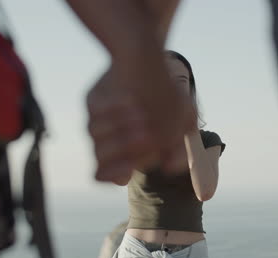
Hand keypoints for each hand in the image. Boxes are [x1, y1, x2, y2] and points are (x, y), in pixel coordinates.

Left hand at [87, 60, 196, 183]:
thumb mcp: (183, 124)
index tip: (132, 166)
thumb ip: (179, 150)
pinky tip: (130, 99)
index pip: (105, 174)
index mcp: (124, 153)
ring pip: (95, 133)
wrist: (153, 63)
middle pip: (100, 155)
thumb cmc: (169, 98)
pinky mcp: (94, 100)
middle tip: (149, 135)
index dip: (117, 171)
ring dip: (120, 126)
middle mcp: (106, 140)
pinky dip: (112, 107)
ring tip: (142, 114)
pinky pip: (95, 109)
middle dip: (124, 147)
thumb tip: (168, 168)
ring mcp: (99, 120)